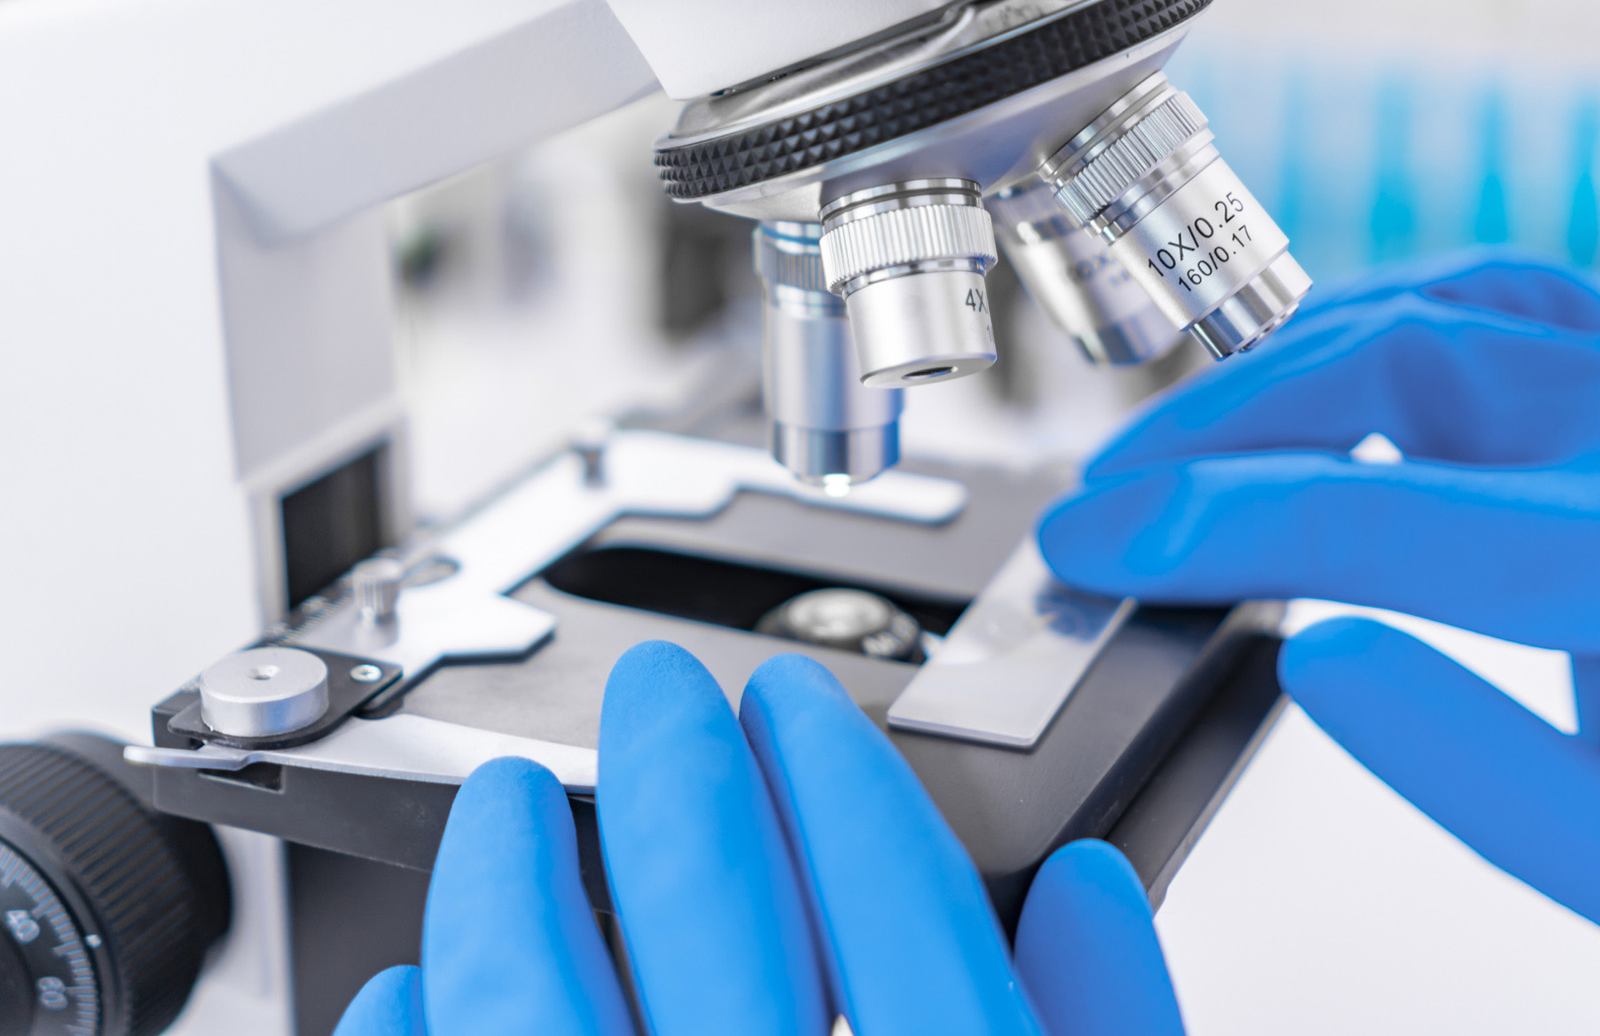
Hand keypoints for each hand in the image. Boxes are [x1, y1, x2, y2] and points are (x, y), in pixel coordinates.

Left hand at [334, 643, 1187, 1034]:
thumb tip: (1093, 890)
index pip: (902, 907)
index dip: (844, 773)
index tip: (806, 703)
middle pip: (721, 919)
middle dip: (683, 769)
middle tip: (661, 693)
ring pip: (547, 1012)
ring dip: (517, 882)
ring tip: (510, 808)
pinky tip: (409, 982)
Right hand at [1040, 250, 1599, 980]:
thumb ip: (1481, 772)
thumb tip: (1315, 653)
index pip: (1394, 519)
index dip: (1219, 525)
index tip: (1101, 547)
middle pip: (1391, 369)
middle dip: (1214, 432)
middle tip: (1107, 504)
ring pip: (1418, 313)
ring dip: (1268, 373)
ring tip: (1170, 452)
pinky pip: (1480, 293)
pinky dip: (1366, 312)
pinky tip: (1303, 358)